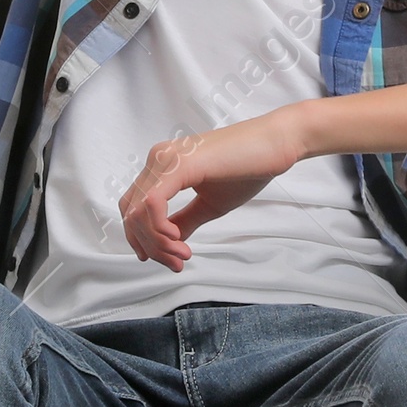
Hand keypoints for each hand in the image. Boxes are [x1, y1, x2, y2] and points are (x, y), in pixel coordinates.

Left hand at [119, 111, 305, 271]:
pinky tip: (178, 238)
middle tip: (176, 262)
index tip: (167, 258)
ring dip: (156, 242)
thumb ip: (184, 221)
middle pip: (130, 212)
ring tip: (182, 254)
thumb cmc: (248, 168)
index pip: (133, 207)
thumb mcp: (209, 204)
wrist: (275, 144)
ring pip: (137, 212)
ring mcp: (166, 160)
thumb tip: (167, 243)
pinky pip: (152, 203)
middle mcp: (158, 159)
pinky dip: (159, 228)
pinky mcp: (179, 165)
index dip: (142, 239)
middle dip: (149, 246)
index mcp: (162, 165)